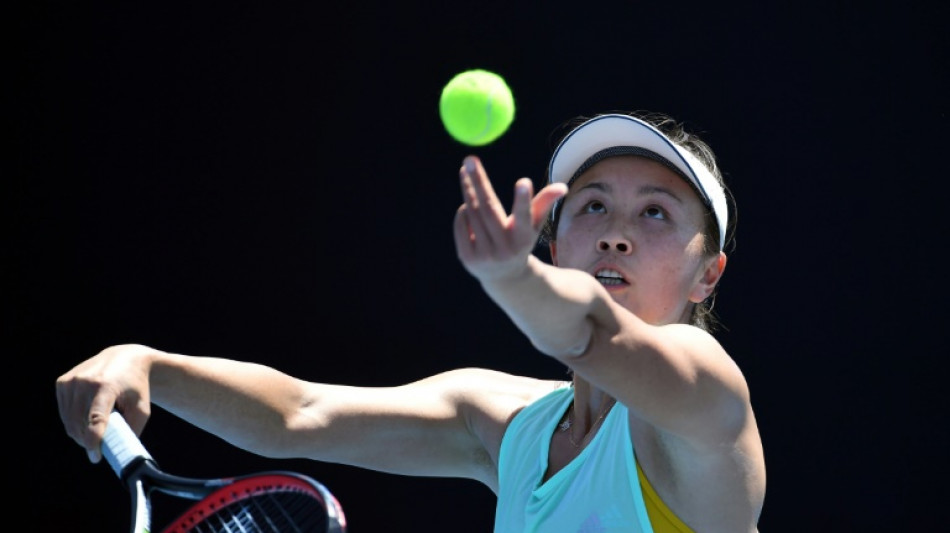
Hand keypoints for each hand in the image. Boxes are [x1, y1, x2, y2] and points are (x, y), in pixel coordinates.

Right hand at [55, 344, 159, 462]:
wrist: (125, 359)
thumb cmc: (136, 388)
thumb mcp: (142, 408)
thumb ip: (132, 431)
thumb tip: (119, 454)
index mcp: (106, 386)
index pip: (95, 418)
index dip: (93, 440)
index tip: (95, 457)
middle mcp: (85, 381)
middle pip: (80, 424)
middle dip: (88, 441)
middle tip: (99, 448)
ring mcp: (71, 381)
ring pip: (69, 421)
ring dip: (80, 433)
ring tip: (96, 433)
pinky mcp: (62, 383)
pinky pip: (64, 412)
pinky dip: (74, 421)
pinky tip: (87, 418)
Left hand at [453, 155, 566, 282]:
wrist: (504, 277)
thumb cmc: (521, 241)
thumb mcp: (534, 224)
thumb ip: (545, 203)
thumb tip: (562, 186)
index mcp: (524, 238)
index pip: (524, 217)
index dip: (523, 200)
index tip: (523, 181)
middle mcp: (504, 248)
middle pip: (488, 209)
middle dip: (478, 182)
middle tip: (470, 159)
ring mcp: (484, 255)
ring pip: (472, 213)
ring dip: (467, 190)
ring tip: (466, 172)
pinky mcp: (467, 257)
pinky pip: (461, 223)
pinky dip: (463, 211)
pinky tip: (467, 205)